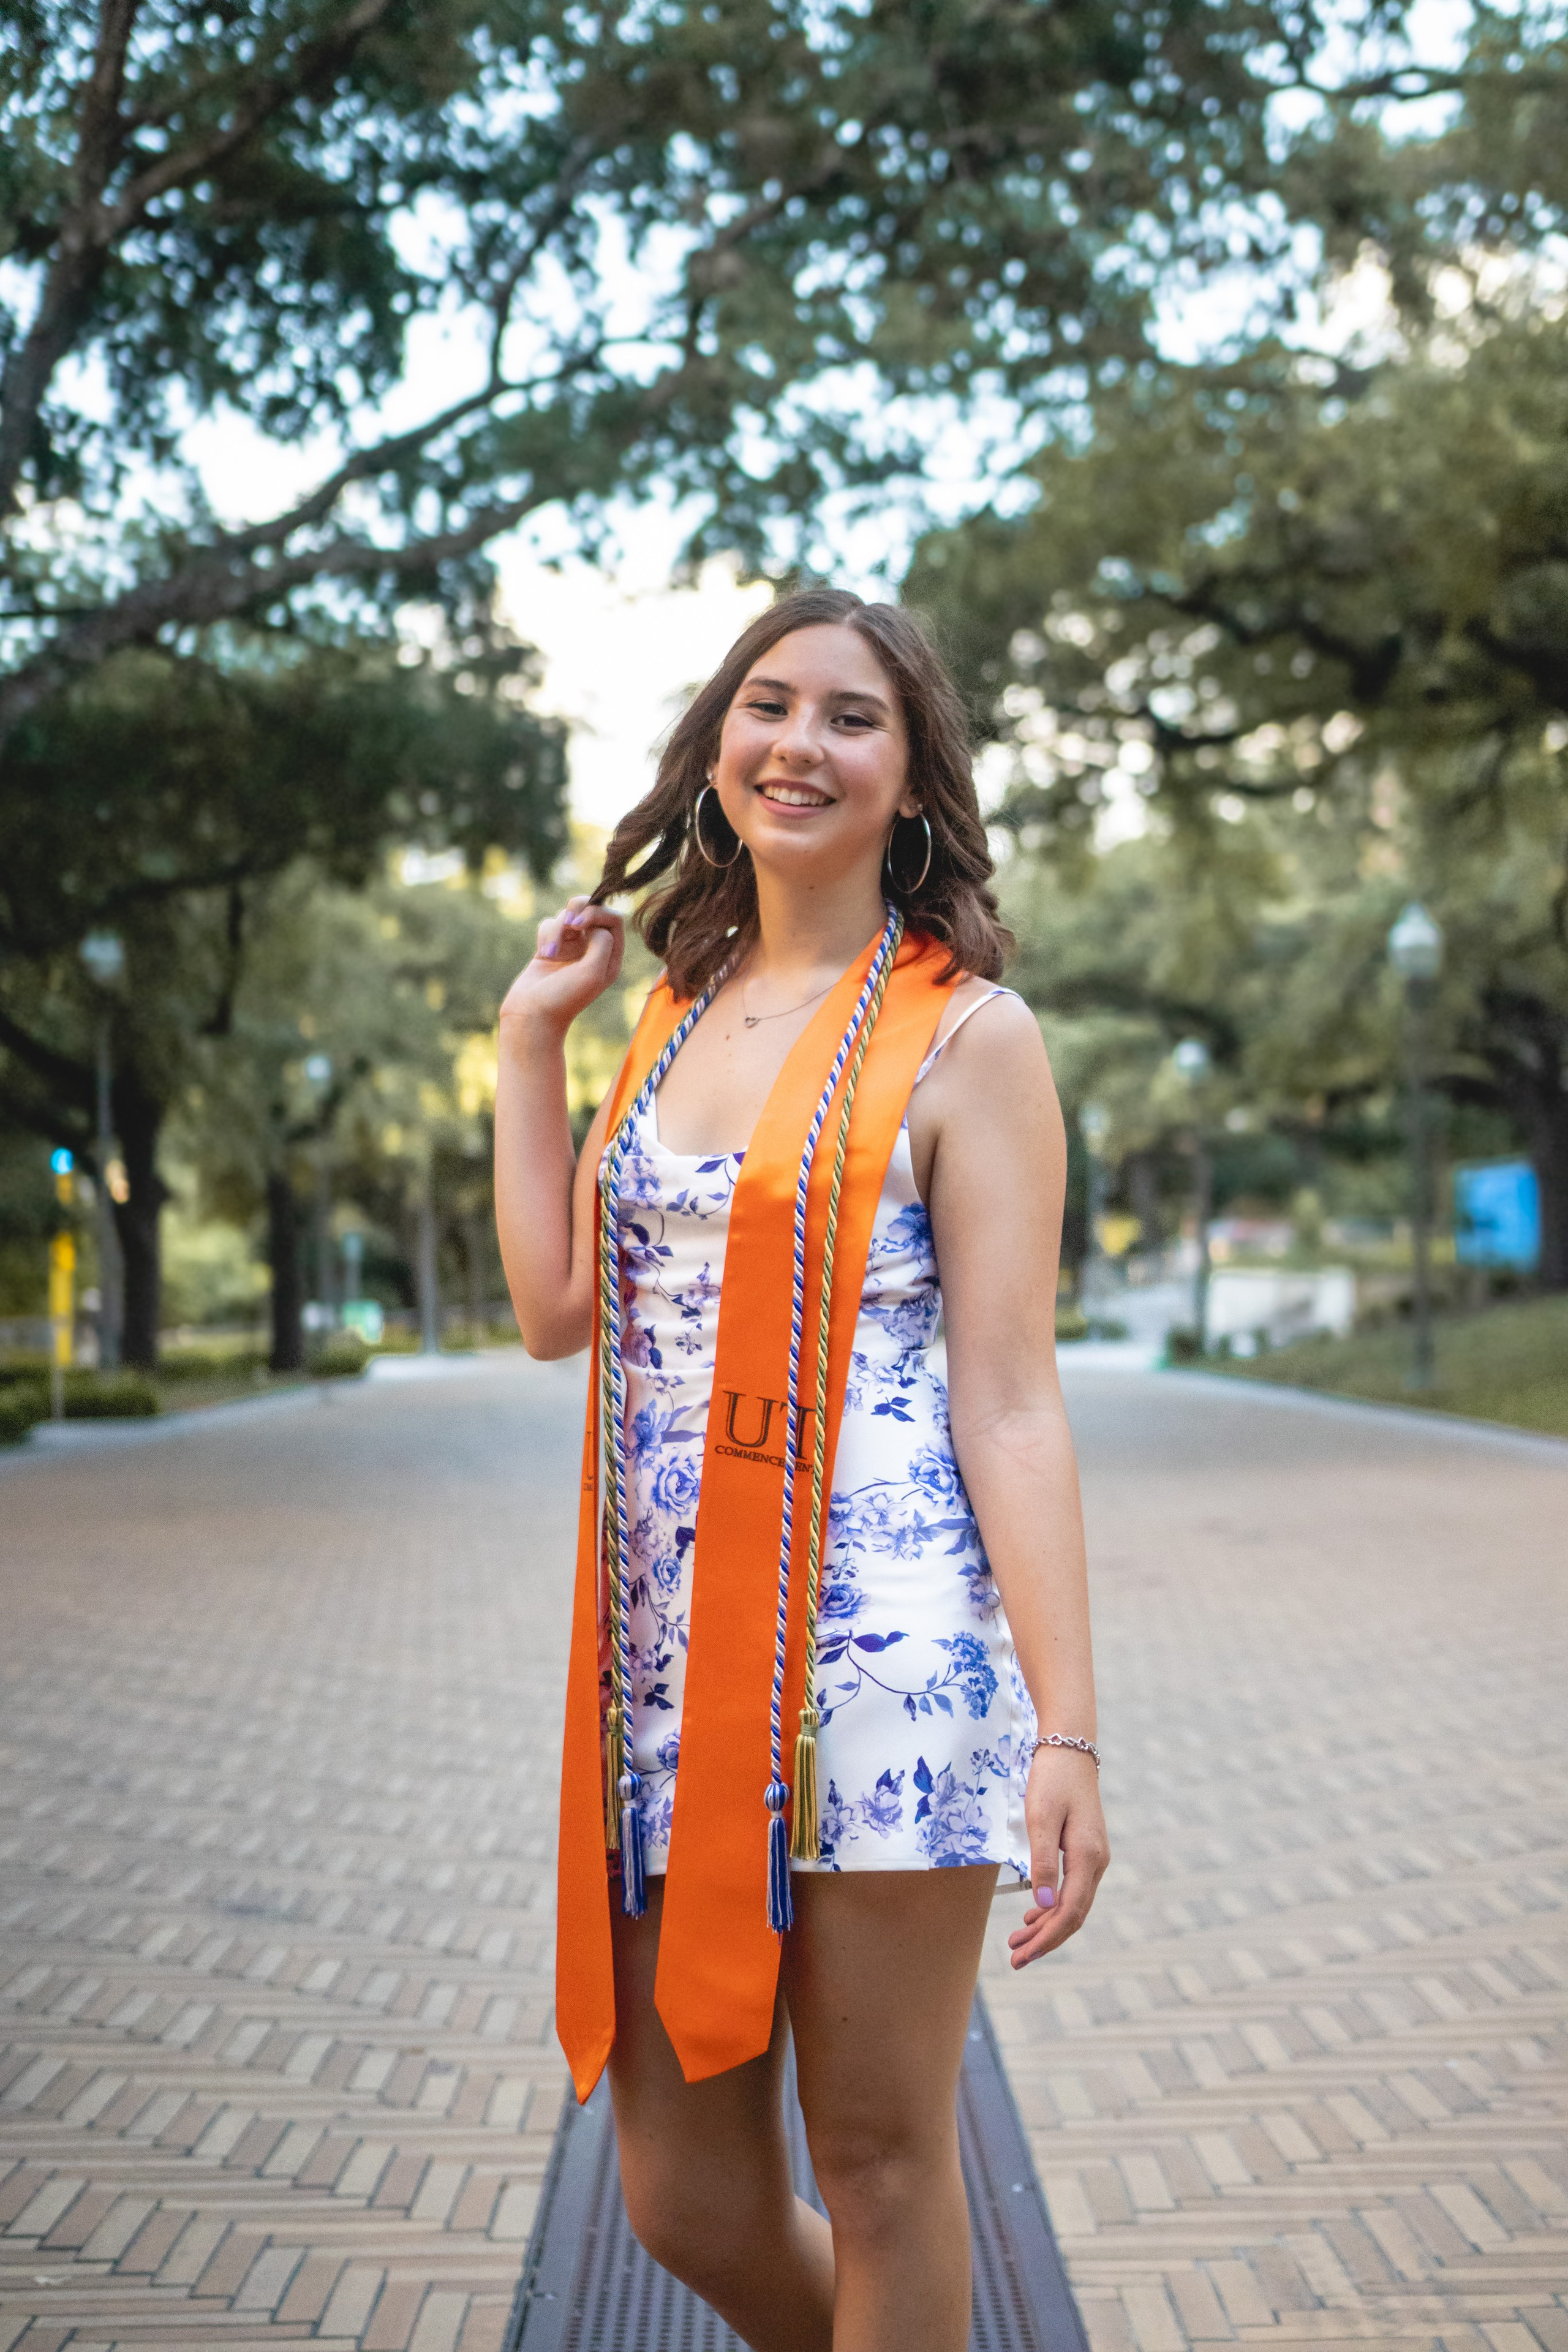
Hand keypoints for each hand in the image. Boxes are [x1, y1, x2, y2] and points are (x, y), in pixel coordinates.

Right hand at [499, 896, 625, 1043]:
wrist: (532, 1015)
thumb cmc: (565, 997)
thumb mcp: (593, 971)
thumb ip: (603, 941)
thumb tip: (593, 923)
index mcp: (610, 957)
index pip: (613, 919)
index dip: (597, 912)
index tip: (580, 924)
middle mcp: (593, 950)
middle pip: (591, 909)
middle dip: (577, 910)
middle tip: (569, 924)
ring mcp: (571, 948)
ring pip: (567, 914)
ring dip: (557, 927)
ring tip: (551, 952)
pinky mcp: (551, 948)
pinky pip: (550, 924)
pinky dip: (545, 935)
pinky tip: (544, 955)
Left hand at [1007, 1746, 1108, 1968]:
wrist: (1069, 1748)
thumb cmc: (1052, 1779)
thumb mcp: (1041, 1818)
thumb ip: (1042, 1862)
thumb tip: (1043, 1907)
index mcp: (1087, 1857)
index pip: (1069, 1913)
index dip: (1046, 1939)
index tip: (1022, 1956)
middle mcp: (1096, 1862)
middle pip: (1073, 1915)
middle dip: (1045, 1940)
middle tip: (1015, 1958)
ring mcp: (1094, 1857)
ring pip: (1073, 1905)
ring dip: (1047, 1927)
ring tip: (1019, 1942)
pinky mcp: (1085, 1851)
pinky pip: (1073, 1890)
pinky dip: (1053, 1908)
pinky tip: (1034, 1916)